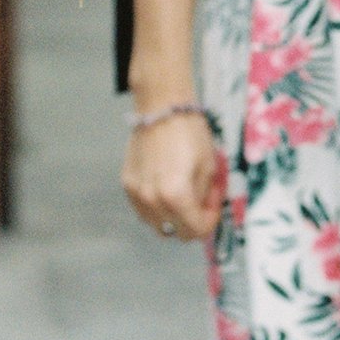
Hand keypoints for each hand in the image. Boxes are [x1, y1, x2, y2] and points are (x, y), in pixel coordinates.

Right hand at [123, 111, 221, 240]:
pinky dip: (156, 207)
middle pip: (175, 232)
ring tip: (182, 195)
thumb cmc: (189, 132)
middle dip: (192, 222)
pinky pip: (143, 209)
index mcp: (176, 196)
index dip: (209, 222)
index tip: (213, 207)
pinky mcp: (127, 184)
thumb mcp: (209, 167)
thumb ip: (205, 197)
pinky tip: (166, 189)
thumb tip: (202, 210)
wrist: (162, 108)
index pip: (195, 230)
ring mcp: (136, 193)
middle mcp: (152, 199)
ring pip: (157, 224)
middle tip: (201, 201)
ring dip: (172, 218)